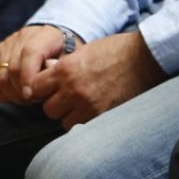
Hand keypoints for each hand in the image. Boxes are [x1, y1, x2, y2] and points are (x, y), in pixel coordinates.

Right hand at [0, 24, 71, 104]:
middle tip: (32, 101)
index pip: (30, 53)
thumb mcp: (71, 60)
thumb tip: (47, 81)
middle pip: (13, 67)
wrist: (56, 40)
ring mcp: (8, 43)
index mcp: (45, 34)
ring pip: (1, 74)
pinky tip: (10, 97)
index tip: (31, 95)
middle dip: (20, 91)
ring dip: (11, 93)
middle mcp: (23, 35)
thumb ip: (60, 69)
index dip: (27, 76)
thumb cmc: (65, 55)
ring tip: (25, 99)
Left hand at [36, 32, 166, 129]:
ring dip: (70, 116)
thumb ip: (63, 64)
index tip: (49, 89)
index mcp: (65, 69)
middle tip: (68, 98)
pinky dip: (84, 123)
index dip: (41, 89)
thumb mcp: (84, 51)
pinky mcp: (101, 116)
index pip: (35, 88)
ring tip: (82, 106)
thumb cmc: (114, 50)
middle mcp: (72, 89)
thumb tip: (47, 69)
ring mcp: (87, 105)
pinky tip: (93, 112)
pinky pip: (81, 128)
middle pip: (48, 109)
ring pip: (63, 122)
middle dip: (56, 104)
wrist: (143, 58)